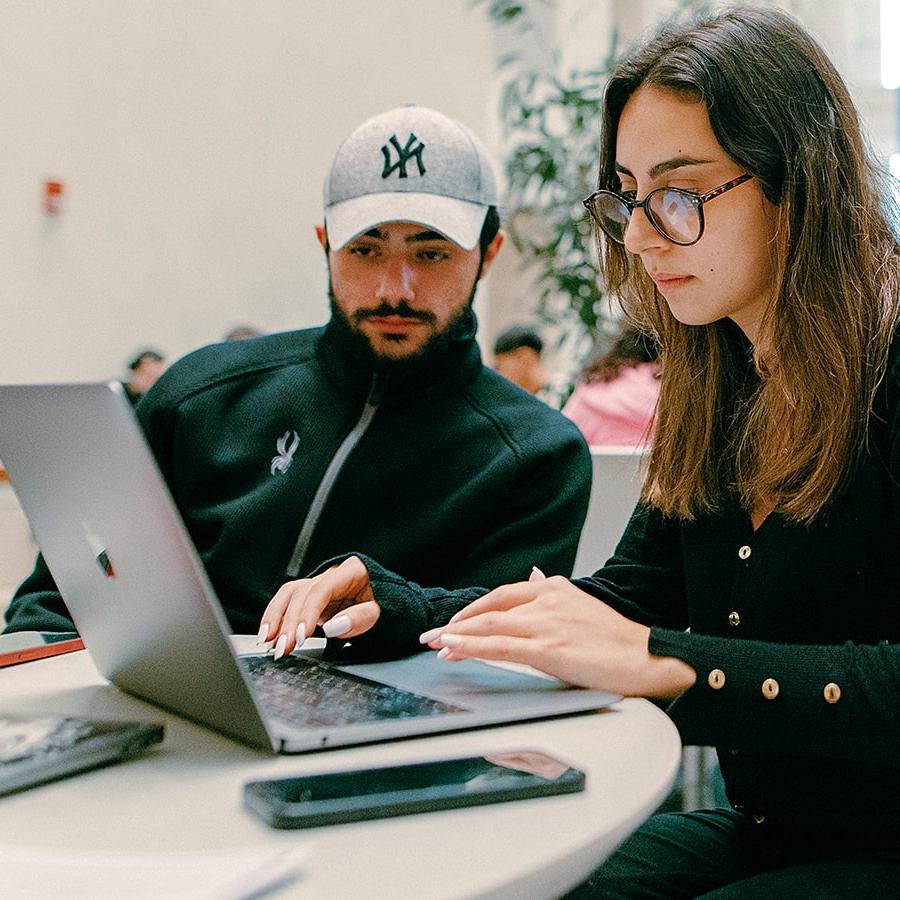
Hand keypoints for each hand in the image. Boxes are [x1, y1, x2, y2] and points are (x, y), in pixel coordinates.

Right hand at [257, 556, 379, 659]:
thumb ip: (360, 618)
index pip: (321, 589)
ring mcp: (320, 585)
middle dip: (288, 622)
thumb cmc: (388, 605)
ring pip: (289, 595)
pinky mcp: (312, 598)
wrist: (392, 601)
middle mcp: (331, 574)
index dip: (308, 612)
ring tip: (267, 641)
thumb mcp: (382, 612)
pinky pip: (289, 603)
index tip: (301, 635)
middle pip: (301, 593)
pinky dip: (277, 618)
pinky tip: (269, 635)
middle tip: (282, 648)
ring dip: (275, 618)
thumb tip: (332, 627)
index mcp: (351, 571)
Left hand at [418, 575, 694, 698]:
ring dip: (456, 636)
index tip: (454, 623)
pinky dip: (470, 648)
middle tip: (432, 636)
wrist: (649, 658)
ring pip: (489, 626)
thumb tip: (533, 575)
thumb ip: (550, 593)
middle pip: (490, 609)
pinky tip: (453, 651)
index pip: (503, 595)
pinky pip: (499, 647)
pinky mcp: (548, 649)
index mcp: (555, 588)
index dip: (475, 610)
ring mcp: (546, 623)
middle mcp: (547, 599)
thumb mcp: (580, 605)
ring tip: (434, 646)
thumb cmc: (617, 640)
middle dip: (456, 623)